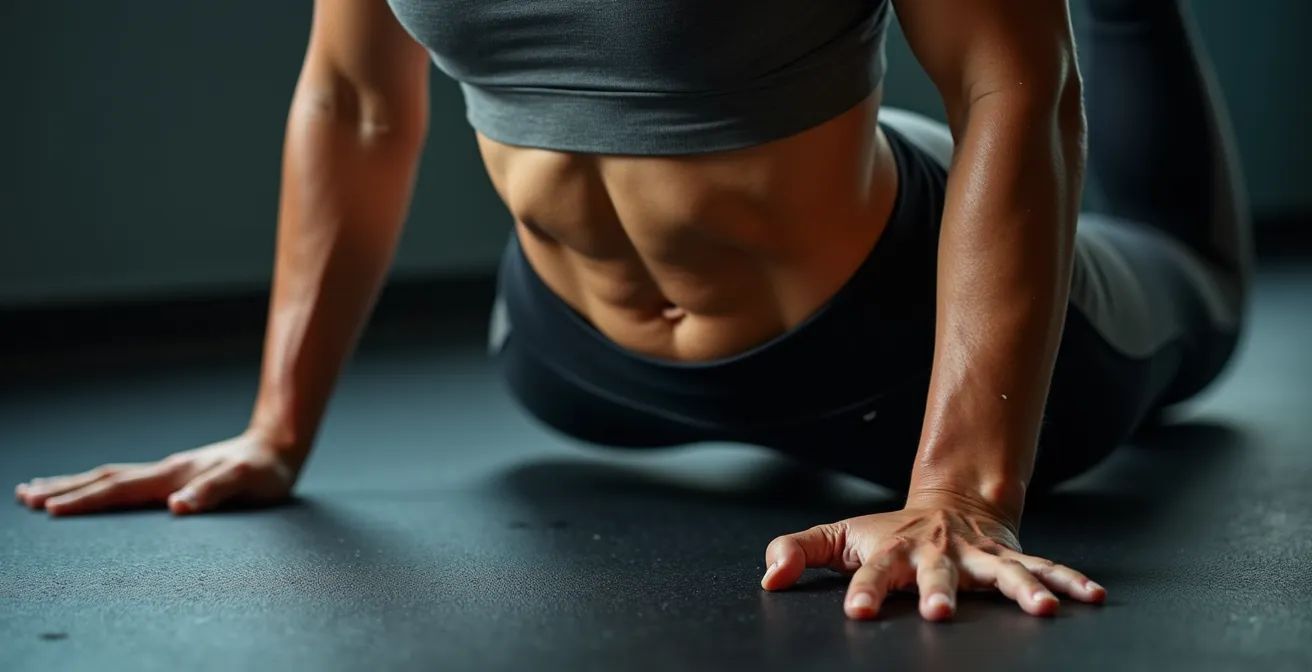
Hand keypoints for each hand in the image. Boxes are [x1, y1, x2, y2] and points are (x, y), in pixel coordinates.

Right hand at [14, 431, 299, 515]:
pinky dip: (99, 485)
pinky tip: (92, 490)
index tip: (50, 510)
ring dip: (73, 484)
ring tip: (37, 489)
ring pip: (110, 477)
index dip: (85, 500)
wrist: (279, 444)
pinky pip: (126, 481)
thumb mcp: (246, 482)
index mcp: (174, 475)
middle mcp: (165, 471)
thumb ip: (212, 492)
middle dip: (63, 490)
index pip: (120, 490)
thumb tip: (176, 507)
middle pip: (103, 479)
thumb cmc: (265, 469)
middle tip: (23, 496)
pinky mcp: (175, 475)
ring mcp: (168, 471)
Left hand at [759, 493, 1105, 620]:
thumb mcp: (840, 537)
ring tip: (1041, 610)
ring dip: (1021, 590)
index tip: (855, 611)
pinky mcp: (1010, 558)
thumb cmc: (889, 533)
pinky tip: (1092, 597)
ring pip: (1002, 572)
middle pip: (937, 574)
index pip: (871, 574)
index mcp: (892, 552)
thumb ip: (800, 551)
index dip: (862, 590)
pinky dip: (1069, 581)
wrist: (950, 505)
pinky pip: (1044, 568)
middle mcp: (937, 553)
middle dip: (939, 592)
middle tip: (939, 613)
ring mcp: (978, 557)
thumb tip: (768, 575)